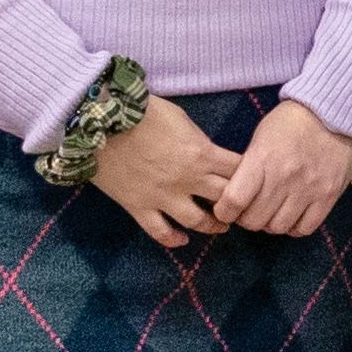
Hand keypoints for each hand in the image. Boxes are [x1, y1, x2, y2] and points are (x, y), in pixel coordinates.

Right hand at [87, 94, 245, 248]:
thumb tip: (209, 154)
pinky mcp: (139, 206)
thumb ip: (199, 140)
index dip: (249, 175)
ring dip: (214, 226)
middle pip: (227, 198)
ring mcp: (163, 196)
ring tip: (221, 225)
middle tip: (243, 206)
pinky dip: (173, 240)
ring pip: (199, 221)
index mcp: (201, 153)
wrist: (98, 121)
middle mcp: (188, 179)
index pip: (239, 170)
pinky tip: (182, 240)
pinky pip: (160, 232)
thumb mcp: (181, 118)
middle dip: (239, 203)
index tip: (252, 179)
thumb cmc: (141, 111)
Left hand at [212, 98, 351, 238]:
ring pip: (278, 228)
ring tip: (272, 212)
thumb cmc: (291, 122)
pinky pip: (305, 228)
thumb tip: (236, 197)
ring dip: (270, 224)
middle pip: (255, 220)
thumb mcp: (261, 136)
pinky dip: (294, 227)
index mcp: (262, 159)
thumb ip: (248, 167)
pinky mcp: (329, 195)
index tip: (226, 210)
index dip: (225, 212)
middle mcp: (285, 177)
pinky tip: (292, 215)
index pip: (234, 200)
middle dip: (247, 219)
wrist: (333, 111)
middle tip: (249, 210)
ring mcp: (309, 188)